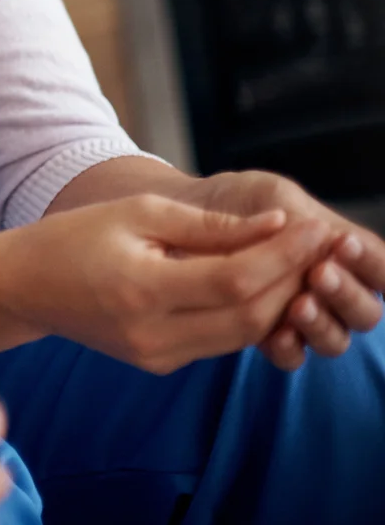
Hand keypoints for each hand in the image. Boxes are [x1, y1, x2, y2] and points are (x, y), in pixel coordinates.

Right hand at [0, 192, 325, 373]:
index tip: (315, 228)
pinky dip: (247, 311)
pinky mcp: (161, 363)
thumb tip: (275, 227)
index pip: (237, 280)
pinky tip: (257, 280)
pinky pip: (220, 340)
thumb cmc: (73, 238)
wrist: (23, 287)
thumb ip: (207, 224)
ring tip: (296, 258)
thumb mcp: (136, 212)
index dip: (284, 255)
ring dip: (277, 297)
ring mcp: (158, 356)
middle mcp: (153, 335)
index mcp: (141, 290)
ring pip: (243, 333)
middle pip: (251, 315)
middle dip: (291, 276)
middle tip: (318, 241)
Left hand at [180, 170, 384, 368]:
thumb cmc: (240, 201)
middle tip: (318, 274)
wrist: (187, 211)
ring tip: (299, 304)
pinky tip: (275, 334)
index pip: (381, 269)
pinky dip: (289, 347)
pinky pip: (291, 356)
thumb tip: (332, 242)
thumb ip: (307, 222)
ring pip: (333, 340)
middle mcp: (334, 292)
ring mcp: (305, 318)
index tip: (342, 244)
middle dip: (346, 294)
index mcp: (347, 256)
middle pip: (365, 313)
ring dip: (321, 324)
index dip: (371, 263)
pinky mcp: (269, 335)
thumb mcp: (277, 197)